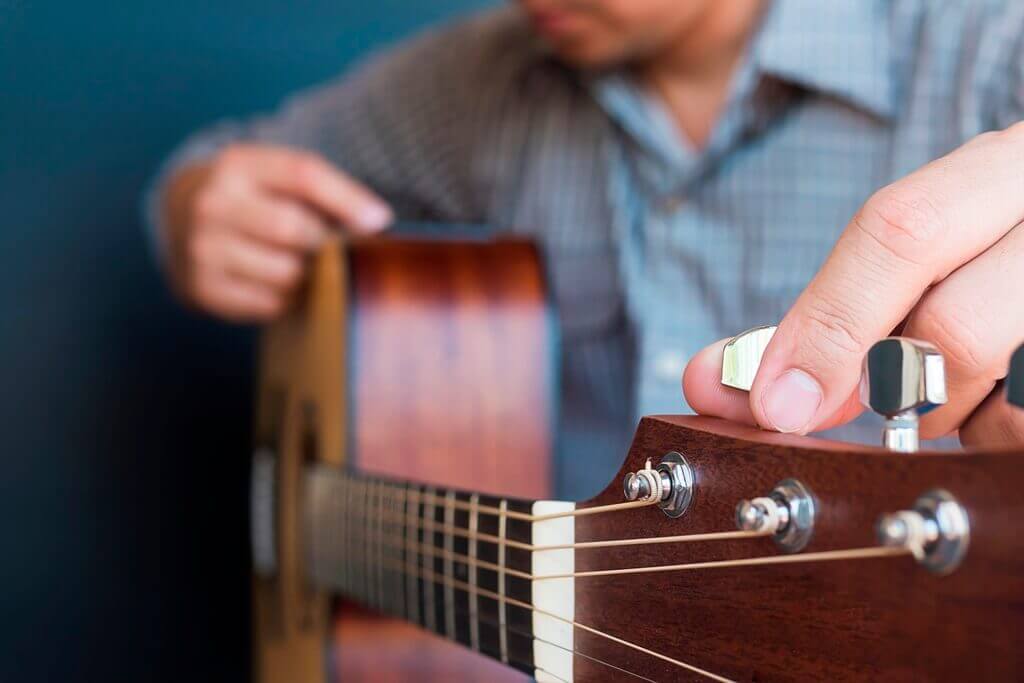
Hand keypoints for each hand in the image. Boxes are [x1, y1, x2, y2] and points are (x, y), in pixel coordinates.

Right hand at [162, 144, 391, 320]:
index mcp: (238, 164)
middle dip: (323, 243)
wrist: (182, 217)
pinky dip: (286, 299)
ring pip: (286, 273)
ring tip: (302, 265)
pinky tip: (278, 283)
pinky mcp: (202, 288)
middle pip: (294, 229)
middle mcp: (213, 203)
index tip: (380, 220)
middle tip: (330, 248)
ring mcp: (202, 247)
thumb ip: (325, 190)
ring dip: (308, 276)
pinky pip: (270, 304)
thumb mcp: (279, 176)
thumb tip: (376, 221)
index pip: (303, 174)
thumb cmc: (255, 197)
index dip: (347, 199)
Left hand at [683, 122, 1023, 446]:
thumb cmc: (987, 260)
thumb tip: (712, 380)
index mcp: (1009, 166)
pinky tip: (993, 400)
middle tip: (883, 396)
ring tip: (956, 386)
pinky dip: (989, 432)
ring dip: (948, 416)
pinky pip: (1022, 430)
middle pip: (951, 328)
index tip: (775, 401)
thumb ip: (826, 309)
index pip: (902, 230)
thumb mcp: (922, 253)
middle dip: (889, 387)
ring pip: (1001, 395)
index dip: (827, 325)